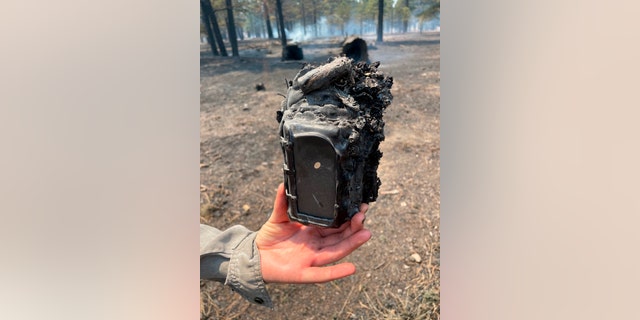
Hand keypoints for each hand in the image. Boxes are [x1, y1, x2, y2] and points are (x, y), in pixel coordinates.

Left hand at [256, 183, 371, 283]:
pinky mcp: (303, 274)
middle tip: (364, 215)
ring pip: (336, 251)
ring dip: (352, 244)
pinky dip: (337, 272)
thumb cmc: (269, 238)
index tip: (359, 206)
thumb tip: (284, 183)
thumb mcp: (278, 216)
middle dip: (354, 227)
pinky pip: (322, 274)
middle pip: (340, 237)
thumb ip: (283, 201)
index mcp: (313, 232)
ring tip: (366, 234)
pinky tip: (352, 268)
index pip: (335, 225)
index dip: (347, 217)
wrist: (254, 257)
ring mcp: (311, 260)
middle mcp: (316, 246)